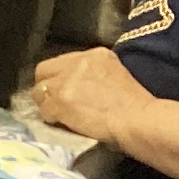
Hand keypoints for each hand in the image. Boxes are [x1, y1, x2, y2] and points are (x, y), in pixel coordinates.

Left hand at [31, 46, 149, 148]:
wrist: (137, 120)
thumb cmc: (134, 106)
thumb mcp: (116, 74)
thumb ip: (94, 73)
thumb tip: (77, 84)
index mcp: (96, 54)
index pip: (63, 61)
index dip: (60, 77)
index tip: (64, 90)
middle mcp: (78, 63)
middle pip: (44, 71)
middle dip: (46, 87)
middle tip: (54, 102)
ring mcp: (66, 81)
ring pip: (40, 91)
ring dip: (46, 104)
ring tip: (59, 115)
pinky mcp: (60, 100)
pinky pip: (44, 110)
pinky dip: (50, 118)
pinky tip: (63, 124)